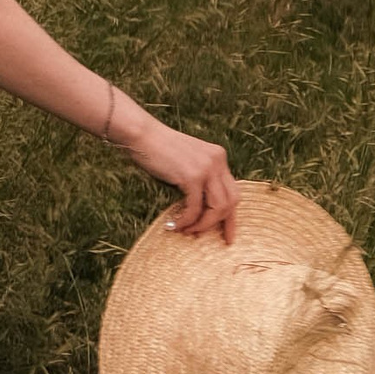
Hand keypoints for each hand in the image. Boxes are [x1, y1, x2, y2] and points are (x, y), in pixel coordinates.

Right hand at [125, 116, 238, 244]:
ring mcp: (206, 168)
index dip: (232, 215)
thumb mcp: (186, 161)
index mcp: (218, 157)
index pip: (233, 191)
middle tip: (215, 239)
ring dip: (203, 224)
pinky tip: (175, 225)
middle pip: (231, 201)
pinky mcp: (192, 176)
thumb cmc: (157, 149)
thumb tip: (200, 209)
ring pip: (218, 208)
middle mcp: (217, 161)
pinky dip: (187, 220)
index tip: (228, 234)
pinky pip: (195, 207)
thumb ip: (199, 177)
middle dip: (223, 223)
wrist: (141, 134)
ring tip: (188, 232)